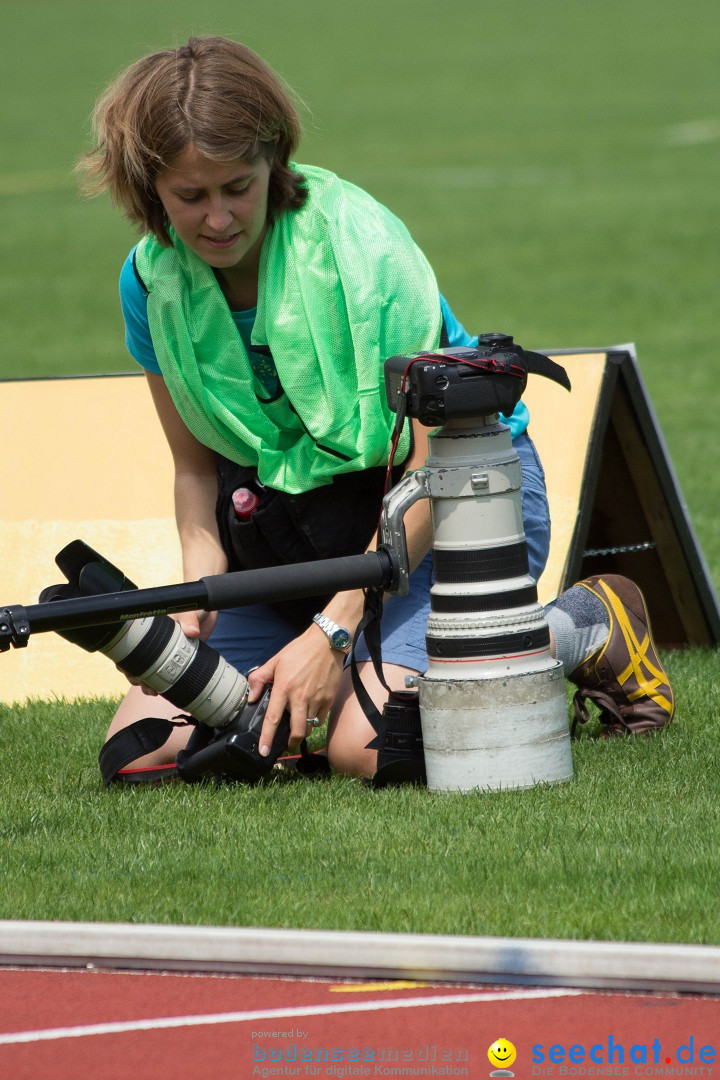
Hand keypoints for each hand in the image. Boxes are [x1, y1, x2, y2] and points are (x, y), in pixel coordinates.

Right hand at [119, 609, 217, 694]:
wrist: (206, 616)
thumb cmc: (194, 609)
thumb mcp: (190, 611)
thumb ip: (190, 619)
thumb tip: (192, 631)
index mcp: (149, 629)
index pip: (129, 645)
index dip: (125, 659)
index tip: (129, 670)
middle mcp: (150, 642)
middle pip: (133, 661)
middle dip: (134, 676)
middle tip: (142, 683)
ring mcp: (161, 653)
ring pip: (146, 671)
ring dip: (145, 683)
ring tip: (152, 691)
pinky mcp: (172, 662)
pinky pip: (162, 675)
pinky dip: (160, 684)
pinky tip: (161, 691)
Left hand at [249, 626, 344, 755]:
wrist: (327, 642)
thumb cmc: (300, 650)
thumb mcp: (275, 661)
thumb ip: (259, 678)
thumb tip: (251, 697)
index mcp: (283, 688)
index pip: (273, 719)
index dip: (267, 738)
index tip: (264, 751)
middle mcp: (300, 697)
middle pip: (296, 731)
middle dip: (290, 743)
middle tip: (285, 745)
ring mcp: (316, 700)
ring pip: (308, 727)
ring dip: (301, 732)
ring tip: (296, 730)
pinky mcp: (328, 699)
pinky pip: (320, 719)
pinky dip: (314, 722)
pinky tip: (309, 716)